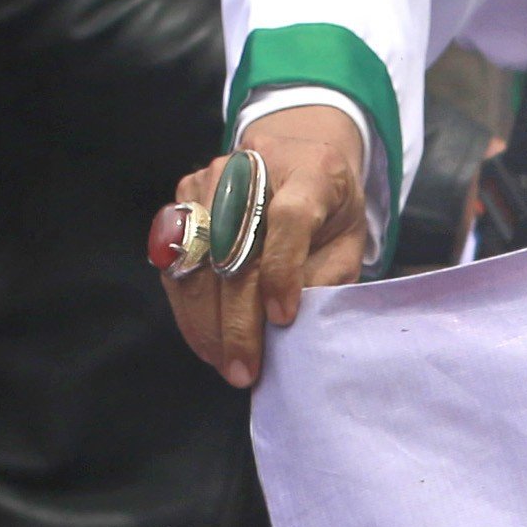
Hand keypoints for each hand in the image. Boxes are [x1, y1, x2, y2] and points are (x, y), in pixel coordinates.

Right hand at [152, 101, 372, 392]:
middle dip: (237, 319)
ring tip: (222, 363)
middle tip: (243, 369)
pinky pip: (176, 258)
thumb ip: (329, 274)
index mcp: (310, 172)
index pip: (289, 219)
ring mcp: (211, 179)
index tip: (283, 319)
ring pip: (197, 257)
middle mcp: (253, 167)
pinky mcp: (184, 196)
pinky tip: (206, 340)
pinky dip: (188, 307)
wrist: (299, 156)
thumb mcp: (349, 239)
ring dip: (205, 319)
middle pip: (234, 247)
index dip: (283, 271)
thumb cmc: (330, 208)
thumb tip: (291, 324)